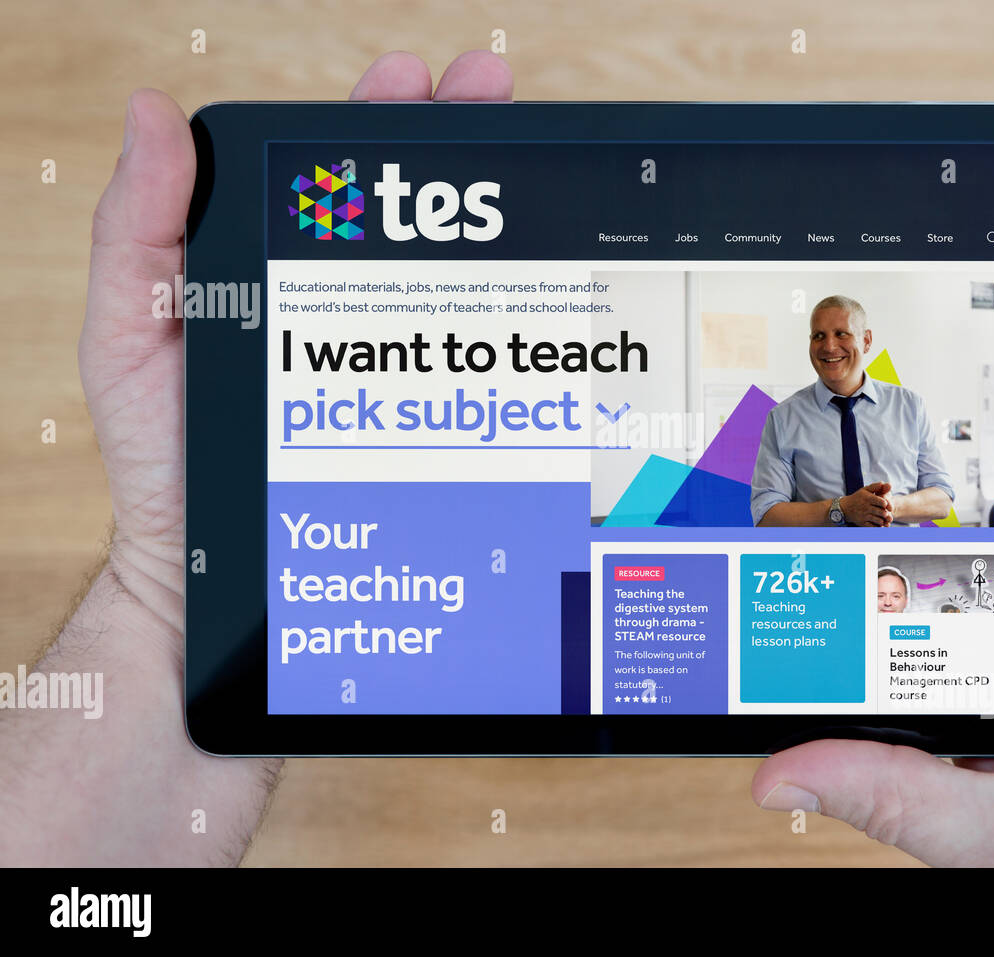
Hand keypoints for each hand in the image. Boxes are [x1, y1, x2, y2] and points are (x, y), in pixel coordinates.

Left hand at [1, 51, 511, 865]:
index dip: (383, 125)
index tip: (422, 79)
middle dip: (459, 149)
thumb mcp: (131, 343)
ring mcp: (399, 380)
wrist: (219, 595)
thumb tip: (152, 115)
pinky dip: (517, 338)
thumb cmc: (167, 477)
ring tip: (533, 175)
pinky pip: (480, 378)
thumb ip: (138, 236)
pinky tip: (546, 304)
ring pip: (458, 290)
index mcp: (282, 286)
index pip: (341, 189)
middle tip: (494, 92)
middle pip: (416, 223)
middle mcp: (349, 325)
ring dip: (500, 227)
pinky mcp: (434, 438)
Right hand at [843, 482, 892, 525]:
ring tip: (882, 518)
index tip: (885, 505)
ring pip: (879, 520)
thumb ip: (876, 486)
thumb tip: (886, 483)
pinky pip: (873, 527)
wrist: (844, 508)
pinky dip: (878, 527)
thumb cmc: (857, 498)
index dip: (886, 504)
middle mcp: (866, 507)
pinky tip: (878, 524)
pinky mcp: (862, 523)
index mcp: (868, 498)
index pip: (882, 502)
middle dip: (886, 513)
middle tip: (886, 513)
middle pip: (882, 512)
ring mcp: (864, 516)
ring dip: (883, 520)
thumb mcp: (865, 490)